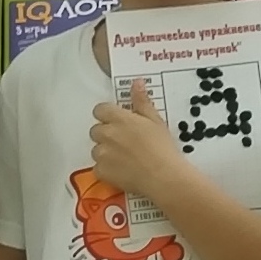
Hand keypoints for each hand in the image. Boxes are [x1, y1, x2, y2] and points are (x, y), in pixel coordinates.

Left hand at [88, 81, 180, 200]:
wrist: (164, 176)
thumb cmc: (162, 148)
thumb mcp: (155, 120)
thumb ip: (141, 101)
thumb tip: (136, 83)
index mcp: (119, 118)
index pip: (100, 109)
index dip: (107, 115)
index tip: (116, 121)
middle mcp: (107, 134)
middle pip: (96, 130)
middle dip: (106, 134)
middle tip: (123, 142)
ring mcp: (102, 153)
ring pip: (96, 149)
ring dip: (105, 152)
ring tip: (124, 158)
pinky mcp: (101, 171)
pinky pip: (98, 168)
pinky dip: (106, 169)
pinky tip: (122, 171)